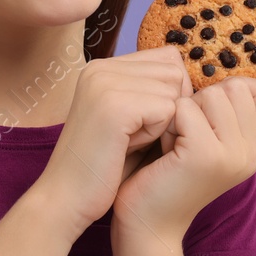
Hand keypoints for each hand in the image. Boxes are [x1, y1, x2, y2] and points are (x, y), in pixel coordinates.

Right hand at [35, 47, 190, 232]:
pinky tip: (127, 147)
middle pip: (174, 72)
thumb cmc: (101, 165)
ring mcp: (106, 83)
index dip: (170, 94)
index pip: (167, 58)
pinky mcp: (115, 105)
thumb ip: (149, 91)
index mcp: (102, 67)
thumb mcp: (126, 118)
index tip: (140, 123)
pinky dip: (155, 135)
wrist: (66, 198)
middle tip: (132, 135)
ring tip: (128, 141)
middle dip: (166, 108)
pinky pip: (168, 110)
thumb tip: (189, 78)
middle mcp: (101, 67)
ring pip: (173, 91)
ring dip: (161, 123)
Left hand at [113, 75, 255, 236]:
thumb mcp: (203, 139)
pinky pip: (185, 108)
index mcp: (255, 146)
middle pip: (233, 86)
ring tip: (174, 145)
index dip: (219, 96)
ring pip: (210, 94)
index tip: (199, 127)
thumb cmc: (164, 175)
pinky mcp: (207, 155)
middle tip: (182, 138)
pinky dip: (167, 124)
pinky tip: (164, 152)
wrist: (147, 225)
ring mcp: (234, 154)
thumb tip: (239, 74)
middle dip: (198, 102)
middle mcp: (252, 152)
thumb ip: (224, 111)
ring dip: (182, 113)